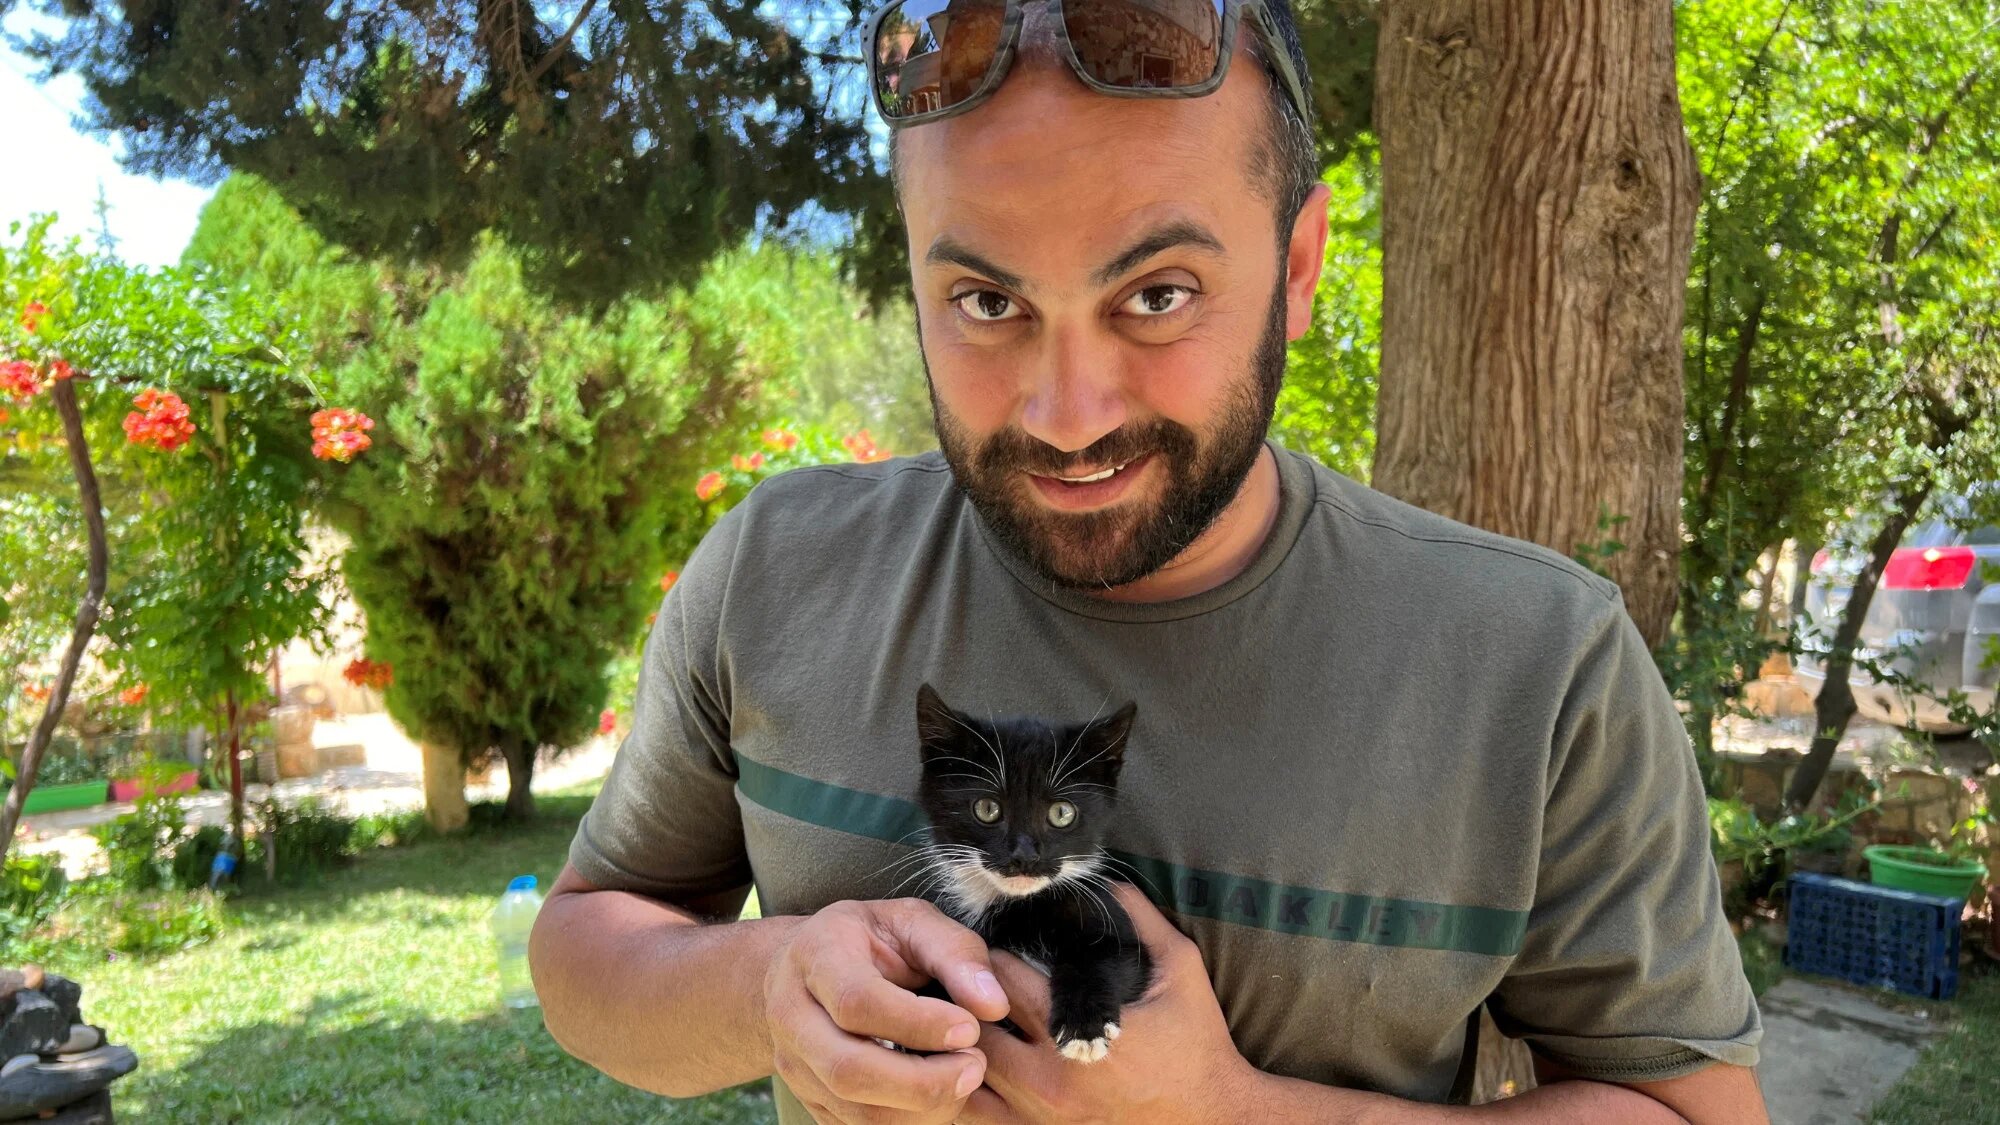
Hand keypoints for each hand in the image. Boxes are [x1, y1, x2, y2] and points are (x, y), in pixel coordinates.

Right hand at [763, 898, 1011, 1123]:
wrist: (807, 965)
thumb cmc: (871, 940)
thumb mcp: (912, 922)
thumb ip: (955, 953)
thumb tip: (993, 1004)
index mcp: (815, 956)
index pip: (856, 1002)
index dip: (917, 1024)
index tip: (969, 1029)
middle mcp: (791, 1014)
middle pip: (847, 1069)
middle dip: (922, 1081)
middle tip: (975, 1066)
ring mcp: (794, 1063)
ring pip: (853, 1111)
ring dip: (920, 1109)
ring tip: (963, 1080)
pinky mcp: (808, 1098)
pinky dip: (905, 1122)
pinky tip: (937, 1097)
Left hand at [958, 884, 1258, 1124]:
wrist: (1213, 1118)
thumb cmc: (1197, 1044)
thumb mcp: (1181, 970)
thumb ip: (1142, 921)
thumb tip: (1109, 880)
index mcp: (1077, 1036)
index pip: (1003, 983)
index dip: (994, 957)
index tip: (999, 945)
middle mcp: (1050, 1082)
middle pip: (975, 1027)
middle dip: (970, 998)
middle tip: (974, 979)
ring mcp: (1041, 1118)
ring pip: (970, 1071)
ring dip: (967, 1041)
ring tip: (973, 1017)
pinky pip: (980, 1113)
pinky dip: (974, 1084)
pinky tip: (986, 1060)